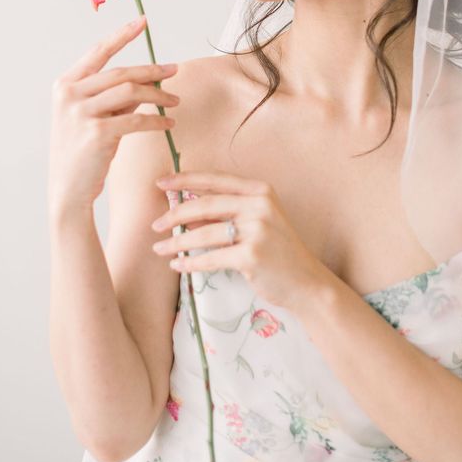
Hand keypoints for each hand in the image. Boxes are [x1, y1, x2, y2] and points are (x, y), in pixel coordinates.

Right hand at [48, 16, 179, 213]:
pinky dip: (156, 120)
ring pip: (131, 92)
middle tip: (175, 70)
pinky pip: (136, 119)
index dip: (122, 35)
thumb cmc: (82, 152)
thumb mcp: (92, 117)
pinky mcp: (97, 133)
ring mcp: (81, 113)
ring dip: (158, 95)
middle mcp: (69, 95)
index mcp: (65, 85)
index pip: (98, 52)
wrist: (68, 190)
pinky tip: (168, 123)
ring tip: (174, 101)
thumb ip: (113, 97)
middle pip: (121, 73)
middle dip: (152, 71)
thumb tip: (147, 81)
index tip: (143, 21)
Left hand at [151, 170, 324, 311]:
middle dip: (175, 214)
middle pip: (206, 205)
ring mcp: (257, 230)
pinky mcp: (252, 256)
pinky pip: (211, 258)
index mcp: (260, 190)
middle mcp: (259, 205)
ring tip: (159, 249)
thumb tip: (185, 213)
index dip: (185, 179)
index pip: (215, 180)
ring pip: (204, 234)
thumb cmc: (278, 251)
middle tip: (155, 224)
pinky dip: (190, 263)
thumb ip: (225, 214)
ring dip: (177, 242)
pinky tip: (177, 265)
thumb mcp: (256, 223)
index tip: (161, 181)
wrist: (306, 282)